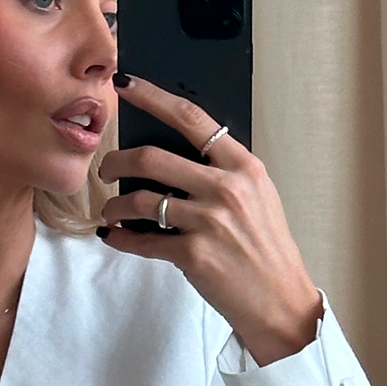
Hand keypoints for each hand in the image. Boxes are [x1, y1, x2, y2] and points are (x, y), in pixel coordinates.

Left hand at [96, 74, 322, 365]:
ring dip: (116, 204)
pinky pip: (143, 241)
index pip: (191, 118)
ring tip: (112, 211)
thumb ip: (222, 171)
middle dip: (117, 160)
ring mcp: (209, 221)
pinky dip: (122, 238)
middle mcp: (226, 188)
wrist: (280, 300)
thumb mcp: (257, 196)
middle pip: (152, 157)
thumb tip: (172, 154)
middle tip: (106, 169)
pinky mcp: (194, 255)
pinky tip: (114, 236)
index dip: (152, 97)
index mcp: (243, 166)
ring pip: (141, 199)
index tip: (125, 86)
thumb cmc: (266, 248)